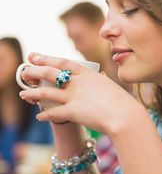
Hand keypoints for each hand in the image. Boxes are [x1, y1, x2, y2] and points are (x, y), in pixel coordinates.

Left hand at [19, 53, 140, 134]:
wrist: (126, 116)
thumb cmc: (122, 103)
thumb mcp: (110, 86)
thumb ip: (101, 80)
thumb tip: (100, 76)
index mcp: (88, 74)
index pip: (63, 62)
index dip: (47, 58)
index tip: (35, 56)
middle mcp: (79, 83)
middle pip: (50, 73)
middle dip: (34, 71)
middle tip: (24, 71)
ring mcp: (75, 96)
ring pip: (46, 92)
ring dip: (32, 93)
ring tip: (23, 94)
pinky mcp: (73, 111)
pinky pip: (53, 112)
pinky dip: (44, 114)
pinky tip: (38, 116)